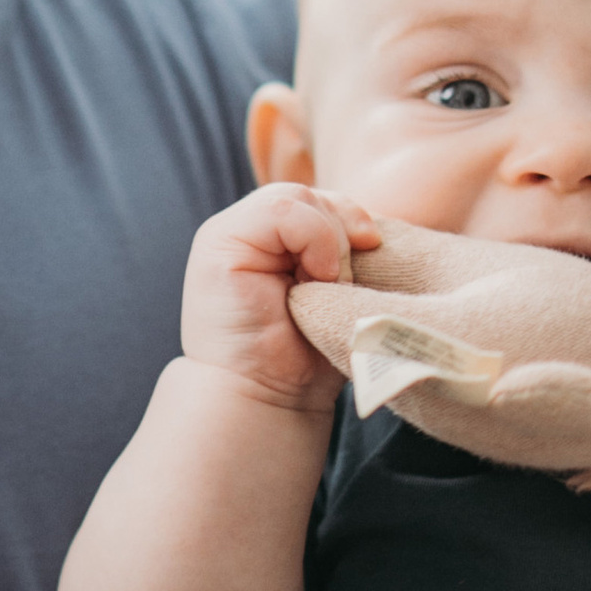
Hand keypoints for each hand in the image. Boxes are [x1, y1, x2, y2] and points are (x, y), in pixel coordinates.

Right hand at [181, 185, 379, 410]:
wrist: (264, 397)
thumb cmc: (304, 356)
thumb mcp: (333, 292)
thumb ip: (339, 252)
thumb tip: (369, 230)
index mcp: (273, 241)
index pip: (319, 199)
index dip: (351, 217)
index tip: (372, 248)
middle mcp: (247, 233)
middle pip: (310, 194)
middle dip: (340, 230)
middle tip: (340, 282)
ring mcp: (227, 234)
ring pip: (296, 197)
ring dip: (327, 240)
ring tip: (324, 285)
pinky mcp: (218, 243)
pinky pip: (280, 210)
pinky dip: (312, 238)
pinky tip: (313, 279)